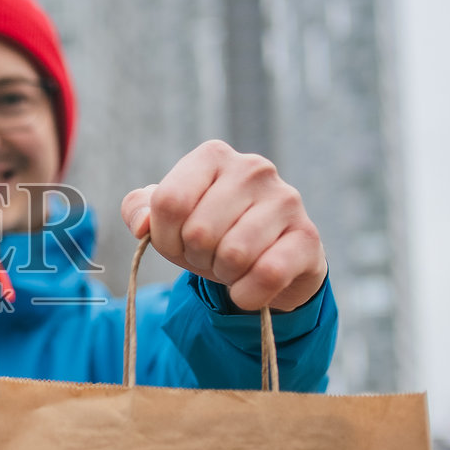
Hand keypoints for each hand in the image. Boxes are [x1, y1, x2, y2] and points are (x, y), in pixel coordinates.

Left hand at [121, 140, 326, 311]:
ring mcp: (285, 199)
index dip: (165, 237)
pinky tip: (250, 287)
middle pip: (198, 232)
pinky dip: (248, 293)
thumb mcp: (171, 220)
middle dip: (196, 258)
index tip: (178, 243)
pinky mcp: (308, 236)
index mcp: (213, 156)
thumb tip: (141, 224)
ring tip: (233, 266)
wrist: (271, 260)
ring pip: (233, 254)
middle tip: (211, 256)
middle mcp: (252, 168)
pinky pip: (267, 274)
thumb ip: (141, 211)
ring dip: (224, 274)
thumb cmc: (214, 233)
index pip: (168, 202)